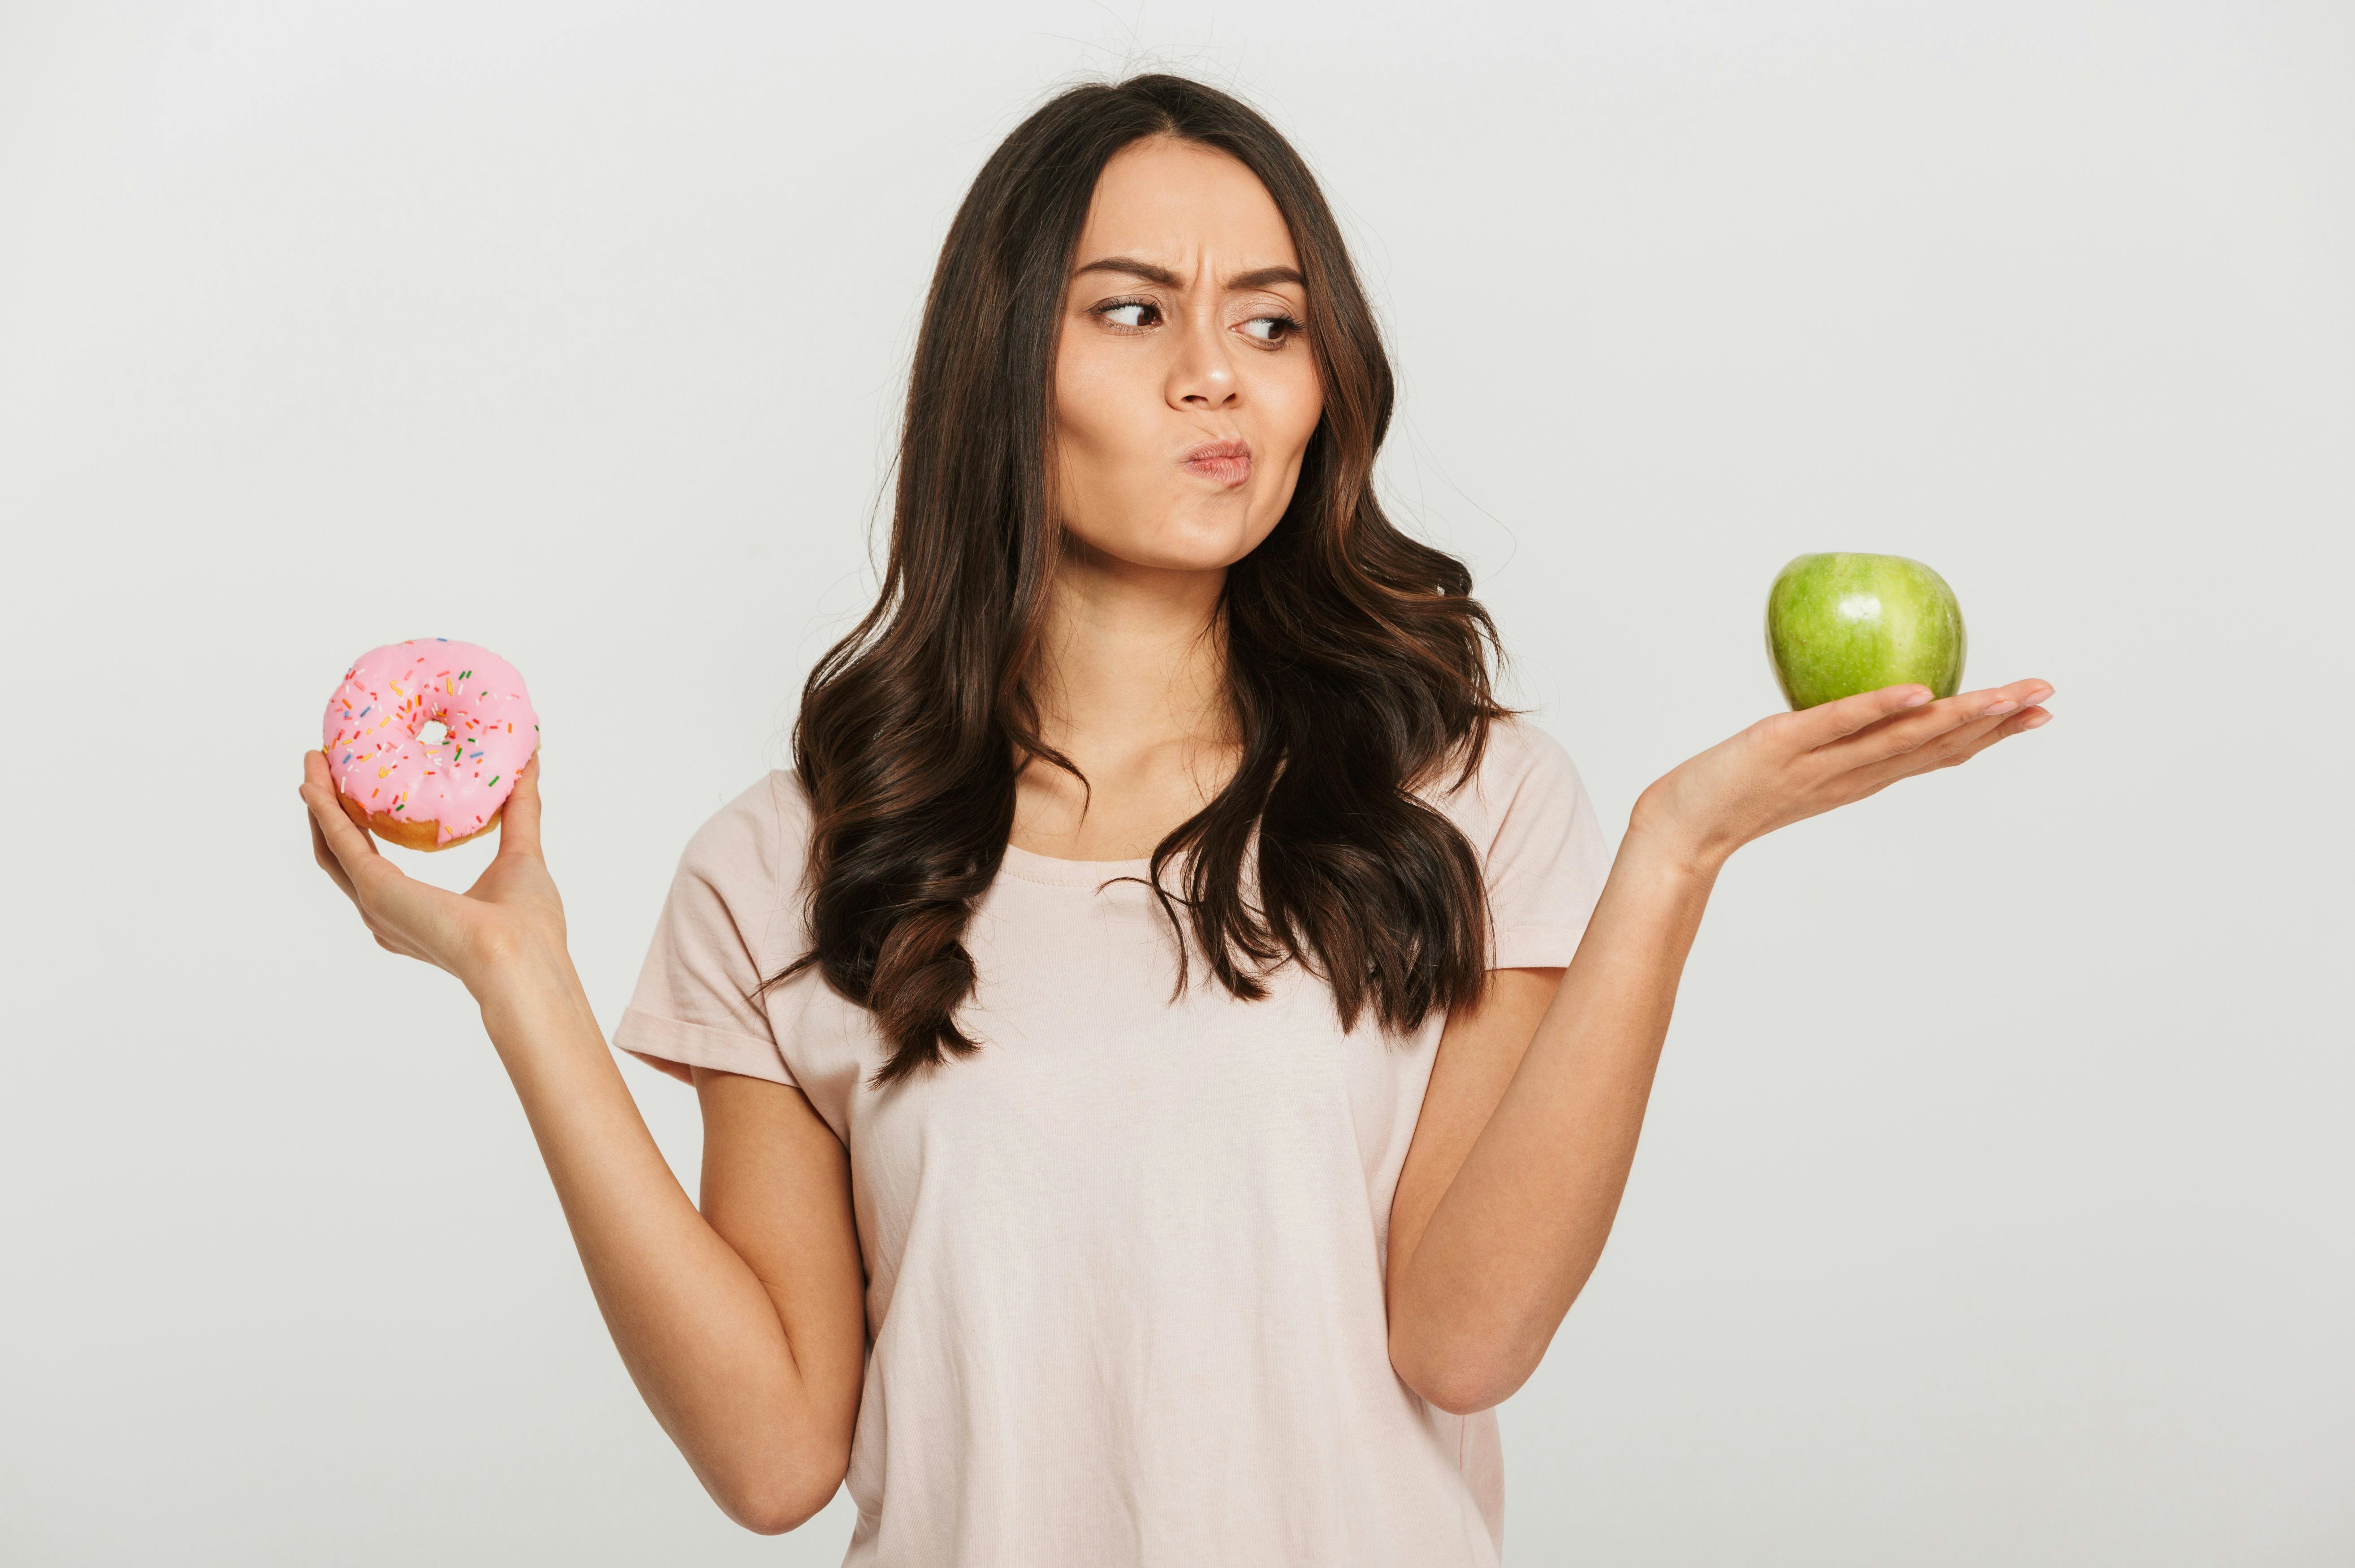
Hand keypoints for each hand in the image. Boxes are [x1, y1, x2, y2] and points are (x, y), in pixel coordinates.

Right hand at [299, 746, 570, 999]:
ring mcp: (376, 906)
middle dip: (329, 807)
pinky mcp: (376, 891)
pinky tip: (314, 784)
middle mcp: (386, 913)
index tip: (354, 781)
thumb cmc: (529, 925)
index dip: (358, 822)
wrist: (522, 957)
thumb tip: (531, 764)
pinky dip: (325, 811)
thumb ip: (521, 810)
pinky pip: (340, 844)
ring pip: (333, 846)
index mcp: (415, 911)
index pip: (372, 861)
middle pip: (342, 852)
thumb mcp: (522, 854)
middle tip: (322, 763)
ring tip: (313, 762)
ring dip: (320, 803)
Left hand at [1630, 677, 2054, 873]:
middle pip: (1934, 747)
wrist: (1677, 832)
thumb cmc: (1732, 794)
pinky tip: (1918, 692)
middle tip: (2046, 696)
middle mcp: (1849, 776)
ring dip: (1955, 716)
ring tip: (2001, 694)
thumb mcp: (1799, 766)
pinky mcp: (1781, 748)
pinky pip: (1837, 725)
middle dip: (1994, 722)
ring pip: (1900, 740)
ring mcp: (1819, 765)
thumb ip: (1836, 742)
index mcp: (1858, 779)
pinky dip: (1879, 709)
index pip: (1936, 755)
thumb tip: (1869, 702)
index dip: (1990, 734)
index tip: (2037, 712)